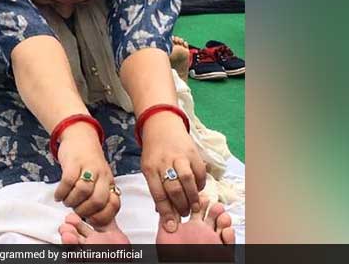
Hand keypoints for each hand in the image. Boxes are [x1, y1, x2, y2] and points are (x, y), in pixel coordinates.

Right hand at [54, 123, 118, 225]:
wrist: (80, 135)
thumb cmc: (88, 162)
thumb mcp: (99, 177)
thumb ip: (98, 194)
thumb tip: (93, 219)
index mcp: (110, 181)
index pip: (114, 203)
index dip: (103, 216)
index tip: (91, 219)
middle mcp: (102, 175)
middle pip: (98, 200)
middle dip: (84, 210)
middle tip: (75, 210)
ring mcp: (89, 167)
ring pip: (83, 191)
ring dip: (71, 201)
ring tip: (65, 201)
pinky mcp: (74, 162)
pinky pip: (68, 181)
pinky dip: (61, 192)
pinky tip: (58, 195)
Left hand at [140, 112, 205, 232]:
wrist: (161, 124)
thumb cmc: (153, 150)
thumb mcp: (148, 167)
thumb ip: (156, 188)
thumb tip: (165, 213)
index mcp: (149, 168)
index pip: (158, 194)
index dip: (165, 212)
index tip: (171, 225)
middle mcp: (164, 162)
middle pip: (173, 189)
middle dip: (180, 206)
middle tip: (183, 214)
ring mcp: (179, 156)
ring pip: (187, 180)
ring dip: (192, 197)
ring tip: (193, 206)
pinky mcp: (193, 152)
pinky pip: (200, 172)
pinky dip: (200, 184)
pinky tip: (197, 189)